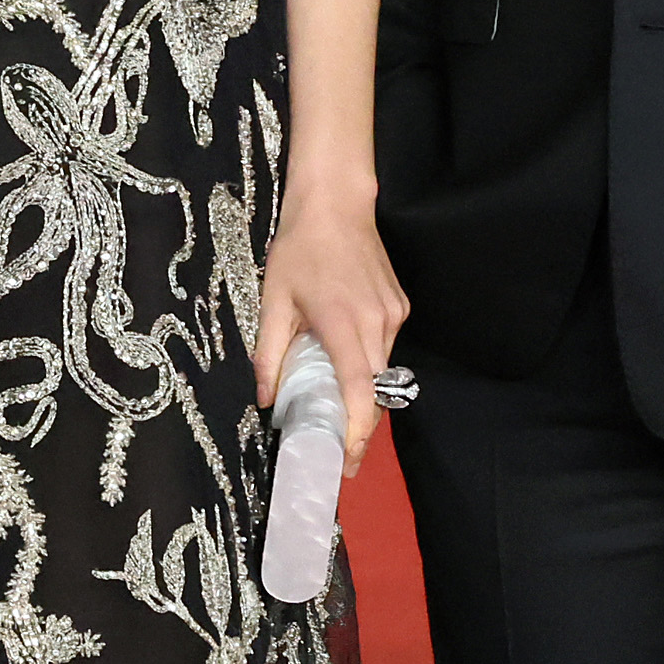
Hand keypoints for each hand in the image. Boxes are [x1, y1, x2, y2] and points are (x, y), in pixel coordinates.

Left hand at [253, 197, 408, 471]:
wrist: (336, 205)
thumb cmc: (300, 250)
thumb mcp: (273, 302)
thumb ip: (268, 354)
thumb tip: (265, 400)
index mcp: (342, 323)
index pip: (360, 389)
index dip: (358, 429)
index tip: (350, 459)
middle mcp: (376, 322)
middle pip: (375, 389)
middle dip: (359, 423)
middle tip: (338, 450)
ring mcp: (393, 314)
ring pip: (382, 370)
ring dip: (363, 392)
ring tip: (336, 408)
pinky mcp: (399, 307)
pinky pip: (385, 348)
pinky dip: (368, 364)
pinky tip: (345, 361)